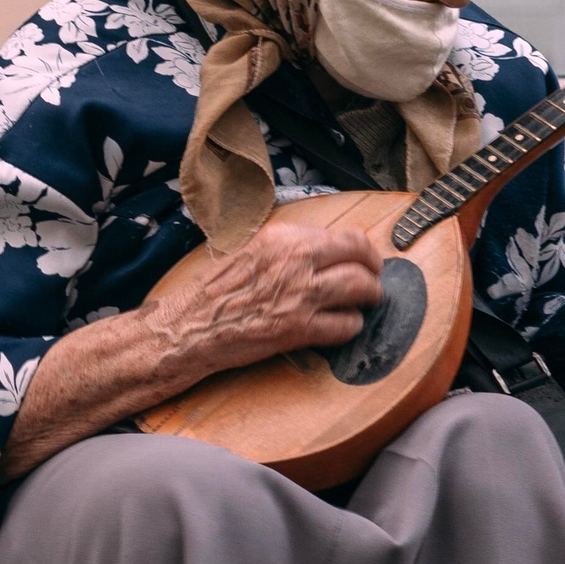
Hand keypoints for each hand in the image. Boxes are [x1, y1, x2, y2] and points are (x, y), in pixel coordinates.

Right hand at [144, 219, 386, 373]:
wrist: (190, 325)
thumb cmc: (217, 291)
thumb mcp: (253, 250)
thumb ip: (290, 248)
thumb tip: (327, 250)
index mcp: (284, 237)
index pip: (345, 235)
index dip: (363, 248)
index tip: (365, 257)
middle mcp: (296, 260)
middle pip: (360, 256)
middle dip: (374, 270)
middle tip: (373, 280)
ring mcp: (299, 295)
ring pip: (361, 288)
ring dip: (370, 297)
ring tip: (366, 302)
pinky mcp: (298, 328)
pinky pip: (345, 326)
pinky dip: (351, 327)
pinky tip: (343, 326)